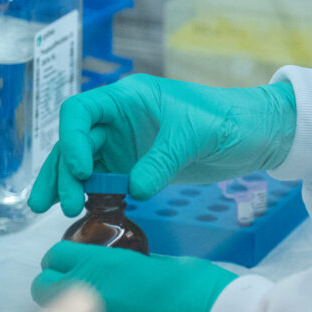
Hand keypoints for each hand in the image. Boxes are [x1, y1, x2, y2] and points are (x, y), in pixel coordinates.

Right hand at [28, 74, 296, 215]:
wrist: (257, 134)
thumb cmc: (227, 120)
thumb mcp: (194, 136)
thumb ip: (162, 161)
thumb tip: (134, 190)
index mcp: (129, 98)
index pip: (81, 112)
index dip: (71, 139)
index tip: (81, 170)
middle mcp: (120, 120)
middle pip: (76, 142)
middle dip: (62, 171)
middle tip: (59, 204)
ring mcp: (127, 145)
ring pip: (84, 164)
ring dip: (68, 185)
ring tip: (54, 211)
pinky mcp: (138, 167)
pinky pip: (105, 181)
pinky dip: (91, 196)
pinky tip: (82, 213)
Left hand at [31, 242, 235, 311]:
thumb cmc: (202, 293)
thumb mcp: (169, 266)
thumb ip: (139, 268)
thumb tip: (131, 274)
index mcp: (107, 264)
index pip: (58, 256)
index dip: (62, 259)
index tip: (70, 263)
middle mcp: (88, 295)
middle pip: (43, 287)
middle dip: (54, 287)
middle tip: (72, 289)